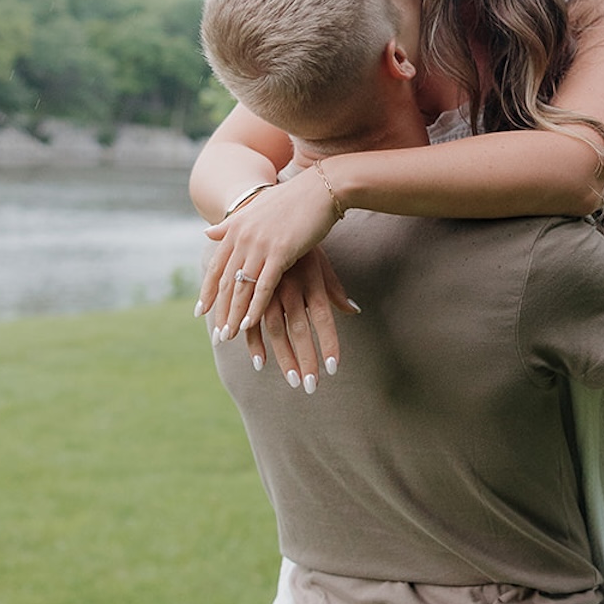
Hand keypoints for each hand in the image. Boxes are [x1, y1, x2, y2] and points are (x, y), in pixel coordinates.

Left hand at [198, 172, 352, 356]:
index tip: (201, 312)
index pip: (216, 266)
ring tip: (229, 336)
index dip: (208, 291)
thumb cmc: (291, 199)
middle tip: (216, 334)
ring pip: (241, 287)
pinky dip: (255, 308)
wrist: (320, 188)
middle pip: (226, 281)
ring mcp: (260, 245)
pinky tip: (250, 324)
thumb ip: (230, 225)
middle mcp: (242, 237)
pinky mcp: (280, 252)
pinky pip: (263, 286)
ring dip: (234, 315)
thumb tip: (207, 232)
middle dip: (220, 310)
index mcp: (235, 228)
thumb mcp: (256, 210)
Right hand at [250, 250, 355, 387]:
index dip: (328, 342)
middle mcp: (290, 286)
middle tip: (311, 386)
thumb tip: (354, 311)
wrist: (266, 217)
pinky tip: (260, 363)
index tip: (332, 368)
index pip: (323, 317)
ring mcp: (268, 290)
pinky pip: (250, 322)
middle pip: (299, 329)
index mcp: (310, 280)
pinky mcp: (249, 291)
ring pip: (274, 329)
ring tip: (294, 380)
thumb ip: (335, 291)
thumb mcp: (320, 265)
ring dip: (283, 357)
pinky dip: (253, 343)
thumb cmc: (301, 246)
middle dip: (305, 358)